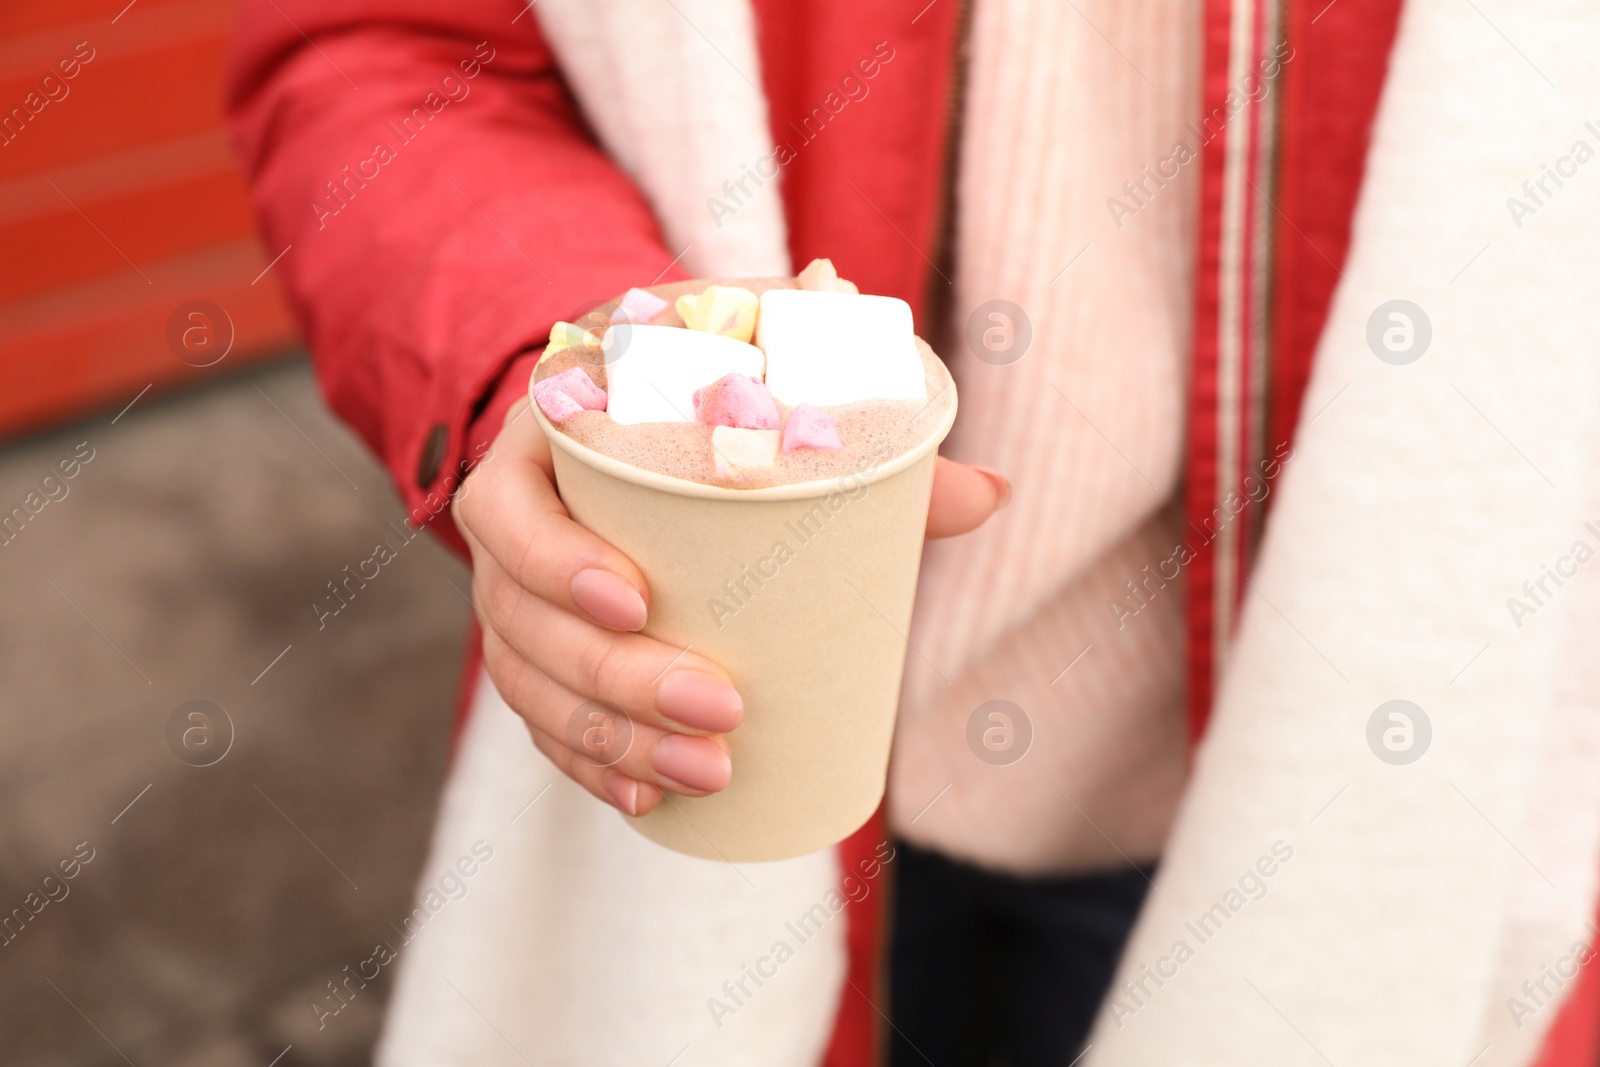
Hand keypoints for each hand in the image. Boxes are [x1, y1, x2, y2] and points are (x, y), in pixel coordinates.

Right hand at [454, 398, 1008, 815]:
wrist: (642, 420)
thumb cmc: (709, 405)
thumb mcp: (766, 400)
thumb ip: (869, 441)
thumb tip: (990, 493)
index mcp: (545, 446)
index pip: (507, 509)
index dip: (555, 561)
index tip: (637, 601)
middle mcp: (515, 529)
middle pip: (525, 619)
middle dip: (616, 679)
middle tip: (719, 707)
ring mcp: (518, 599)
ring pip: (531, 685)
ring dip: (610, 740)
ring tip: (704, 771)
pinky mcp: (539, 655)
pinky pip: (539, 723)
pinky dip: (590, 765)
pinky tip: (647, 798)